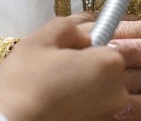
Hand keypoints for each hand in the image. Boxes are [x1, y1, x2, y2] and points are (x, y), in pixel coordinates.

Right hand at [0, 15, 127, 120]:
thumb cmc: (23, 85)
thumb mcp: (40, 40)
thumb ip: (68, 28)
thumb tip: (83, 37)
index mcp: (108, 65)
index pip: (106, 47)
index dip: (82, 49)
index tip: (62, 57)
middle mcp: (117, 94)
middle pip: (105, 72)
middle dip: (84, 70)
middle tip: (53, 74)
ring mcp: (108, 115)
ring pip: (97, 93)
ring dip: (80, 90)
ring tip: (50, 93)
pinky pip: (89, 111)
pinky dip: (76, 108)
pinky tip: (53, 108)